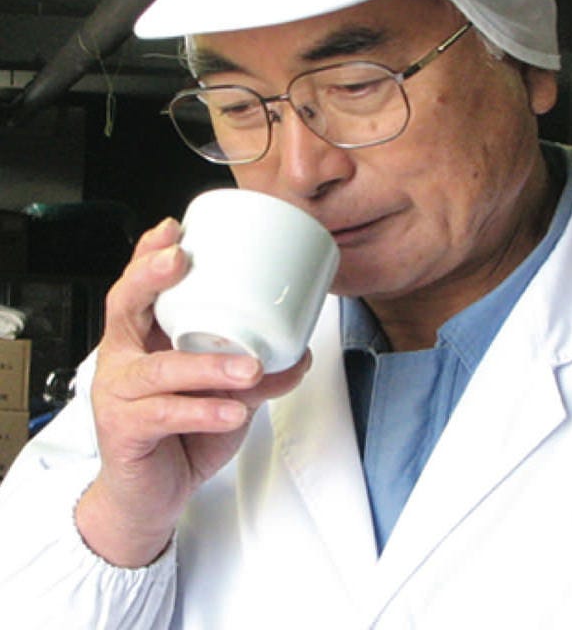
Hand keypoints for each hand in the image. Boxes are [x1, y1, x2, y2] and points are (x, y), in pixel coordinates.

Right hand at [75, 218, 310, 567]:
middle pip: (123, 307)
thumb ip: (254, 374)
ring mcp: (118, 395)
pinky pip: (164, 415)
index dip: (149, 255)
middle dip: (150, 278)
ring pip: (159, 369)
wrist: (151, 495)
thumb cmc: (181, 433)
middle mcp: (124, 359)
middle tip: (181, 261)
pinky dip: (204, 411)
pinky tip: (233, 411)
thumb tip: (300, 355)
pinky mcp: (124, 431)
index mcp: (144, 340)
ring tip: (248, 368)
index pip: (138, 289)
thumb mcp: (222, 394)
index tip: (174, 229)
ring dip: (207, 365)